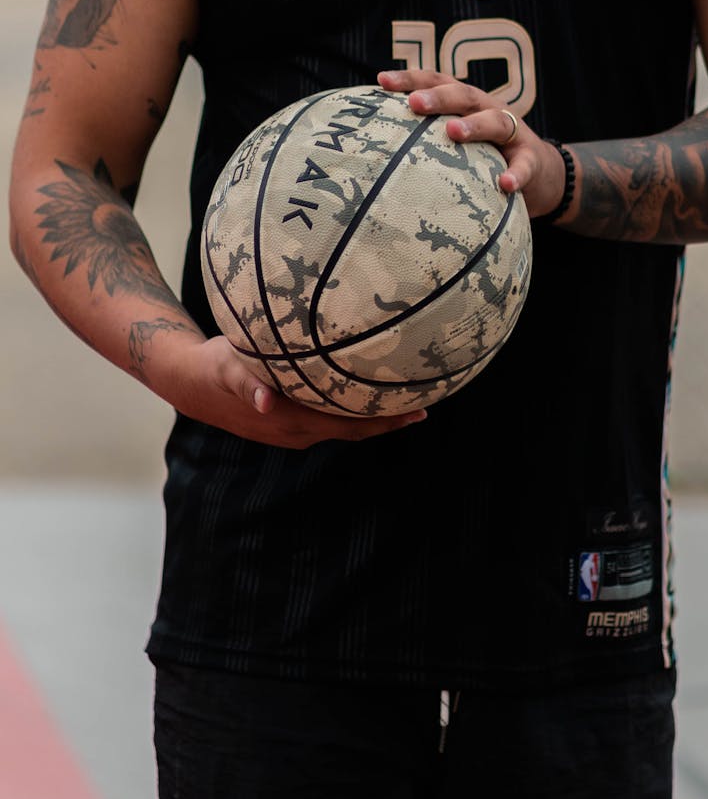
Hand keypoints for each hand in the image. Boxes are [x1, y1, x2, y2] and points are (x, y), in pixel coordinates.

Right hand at [166, 335, 426, 449]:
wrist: (192, 382)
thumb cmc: (216, 366)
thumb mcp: (229, 368)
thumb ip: (248, 382)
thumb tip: (265, 401)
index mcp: (290, 421)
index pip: (347, 424)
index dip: (382, 420)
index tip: (415, 411)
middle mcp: (297, 432)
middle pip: (354, 430)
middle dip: (388, 422)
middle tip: (425, 407)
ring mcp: (295, 431)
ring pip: (344, 428)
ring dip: (374, 419)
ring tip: (407, 404)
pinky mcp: (291, 423)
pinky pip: (331, 421)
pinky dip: (354, 414)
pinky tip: (366, 399)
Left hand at [379, 69, 566, 218]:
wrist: (541, 173)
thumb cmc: (485, 155)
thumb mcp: (458, 141)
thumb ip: (428, 137)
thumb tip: (378, 143)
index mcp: (466, 102)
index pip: (437, 81)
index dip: (411, 78)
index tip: (382, 81)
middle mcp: (489, 108)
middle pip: (463, 95)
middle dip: (438, 96)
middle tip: (414, 103)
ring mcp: (513, 133)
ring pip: (496, 121)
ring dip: (474, 125)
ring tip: (453, 132)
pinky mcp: (531, 159)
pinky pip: (524, 166)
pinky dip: (515, 174)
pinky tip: (504, 185)